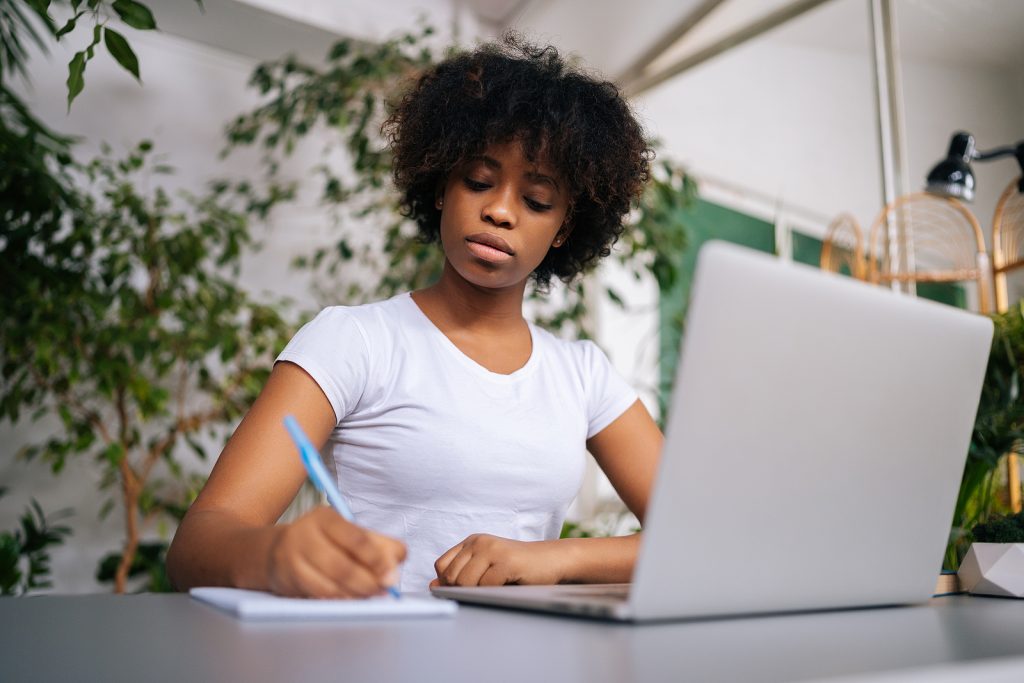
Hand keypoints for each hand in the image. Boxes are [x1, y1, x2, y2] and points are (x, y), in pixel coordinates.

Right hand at [266, 507, 405, 597]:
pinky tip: (351, 599)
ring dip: (356, 595)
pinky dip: (340, 600)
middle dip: (368, 583)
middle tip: (384, 590)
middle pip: (343, 566)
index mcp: (325, 517)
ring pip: (331, 585)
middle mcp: (305, 534)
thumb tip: (397, 564)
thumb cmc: (325, 542)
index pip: (357, 539)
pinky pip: (320, 596)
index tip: (392, 576)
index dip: (377, 560)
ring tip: (371, 595)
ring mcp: (293, 559)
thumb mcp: (350, 534)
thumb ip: (379, 545)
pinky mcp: (289, 581)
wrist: (278, 552)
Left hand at [430, 534, 566, 587]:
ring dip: (478, 592)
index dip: (447, 582)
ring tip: (496, 587)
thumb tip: (433, 586)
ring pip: (465, 582)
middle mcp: (479, 541)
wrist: (551, 560)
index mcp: (472, 542)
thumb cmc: (518, 568)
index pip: (441, 565)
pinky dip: (493, 593)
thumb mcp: (485, 569)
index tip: (466, 589)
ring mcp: (492, 549)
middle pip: (451, 576)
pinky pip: (485, 586)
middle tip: (483, 591)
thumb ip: (460, 575)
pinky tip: (506, 585)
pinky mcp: (506, 561)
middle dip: (462, 590)